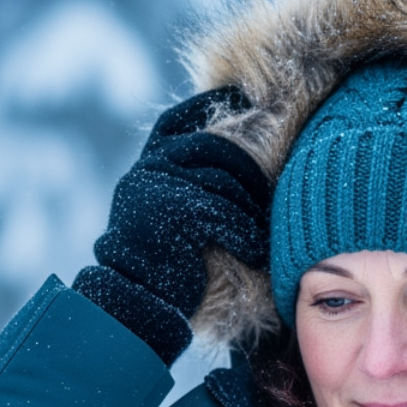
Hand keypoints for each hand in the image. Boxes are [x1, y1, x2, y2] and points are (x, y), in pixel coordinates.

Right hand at [75, 87, 269, 362]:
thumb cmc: (160, 265)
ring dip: (251, 210)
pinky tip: (253, 252)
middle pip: (215, 146)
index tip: (246, 105)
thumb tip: (232, 157)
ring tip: (261, 234)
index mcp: (146, 164)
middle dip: (249, 169)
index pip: (179, 119)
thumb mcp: (165, 212)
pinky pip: (225, 211)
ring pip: (225, 180)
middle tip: (271, 195)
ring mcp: (160, 184)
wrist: (134, 301)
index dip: (211, 108)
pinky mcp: (176, 209)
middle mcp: (149, 167)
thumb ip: (184, 181)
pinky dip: (245, 234)